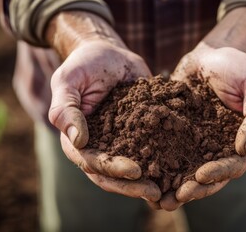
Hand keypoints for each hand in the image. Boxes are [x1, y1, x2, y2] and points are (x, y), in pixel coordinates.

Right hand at [46, 11, 160, 201]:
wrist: (108, 53)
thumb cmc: (83, 65)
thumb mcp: (68, 81)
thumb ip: (66, 109)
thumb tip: (77, 141)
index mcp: (76, 140)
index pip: (91, 162)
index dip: (112, 169)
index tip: (135, 171)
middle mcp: (98, 147)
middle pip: (112, 175)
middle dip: (133, 185)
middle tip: (156, 191)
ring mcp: (119, 144)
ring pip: (131, 171)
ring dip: (148, 181)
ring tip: (169, 188)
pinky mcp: (139, 135)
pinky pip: (149, 152)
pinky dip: (162, 163)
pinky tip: (179, 170)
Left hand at [155, 7, 245, 209]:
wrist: (208, 55)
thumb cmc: (236, 65)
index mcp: (242, 139)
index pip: (235, 164)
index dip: (220, 172)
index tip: (202, 175)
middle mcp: (219, 146)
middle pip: (210, 175)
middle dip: (195, 188)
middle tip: (177, 197)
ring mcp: (198, 142)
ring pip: (188, 171)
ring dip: (175, 187)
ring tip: (159, 201)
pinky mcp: (177, 135)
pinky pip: (169, 154)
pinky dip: (160, 168)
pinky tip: (146, 179)